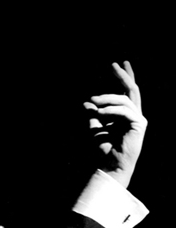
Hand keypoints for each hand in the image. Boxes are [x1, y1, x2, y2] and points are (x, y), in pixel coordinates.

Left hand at [83, 61, 147, 187]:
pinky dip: (110, 110)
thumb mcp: (93, 127)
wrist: (109, 164)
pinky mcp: (139, 124)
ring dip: (107, 97)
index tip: (117, 63)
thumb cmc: (102, 148)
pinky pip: (125, 111)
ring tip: (93, 100)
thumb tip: (87, 102)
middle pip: (131, 89)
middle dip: (122, 76)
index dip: (123, 77)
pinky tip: (99, 112)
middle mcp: (133, 114)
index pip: (125, 91)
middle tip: (113, 64)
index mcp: (124, 114)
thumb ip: (93, 114)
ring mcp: (138, 119)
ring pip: (124, 99)